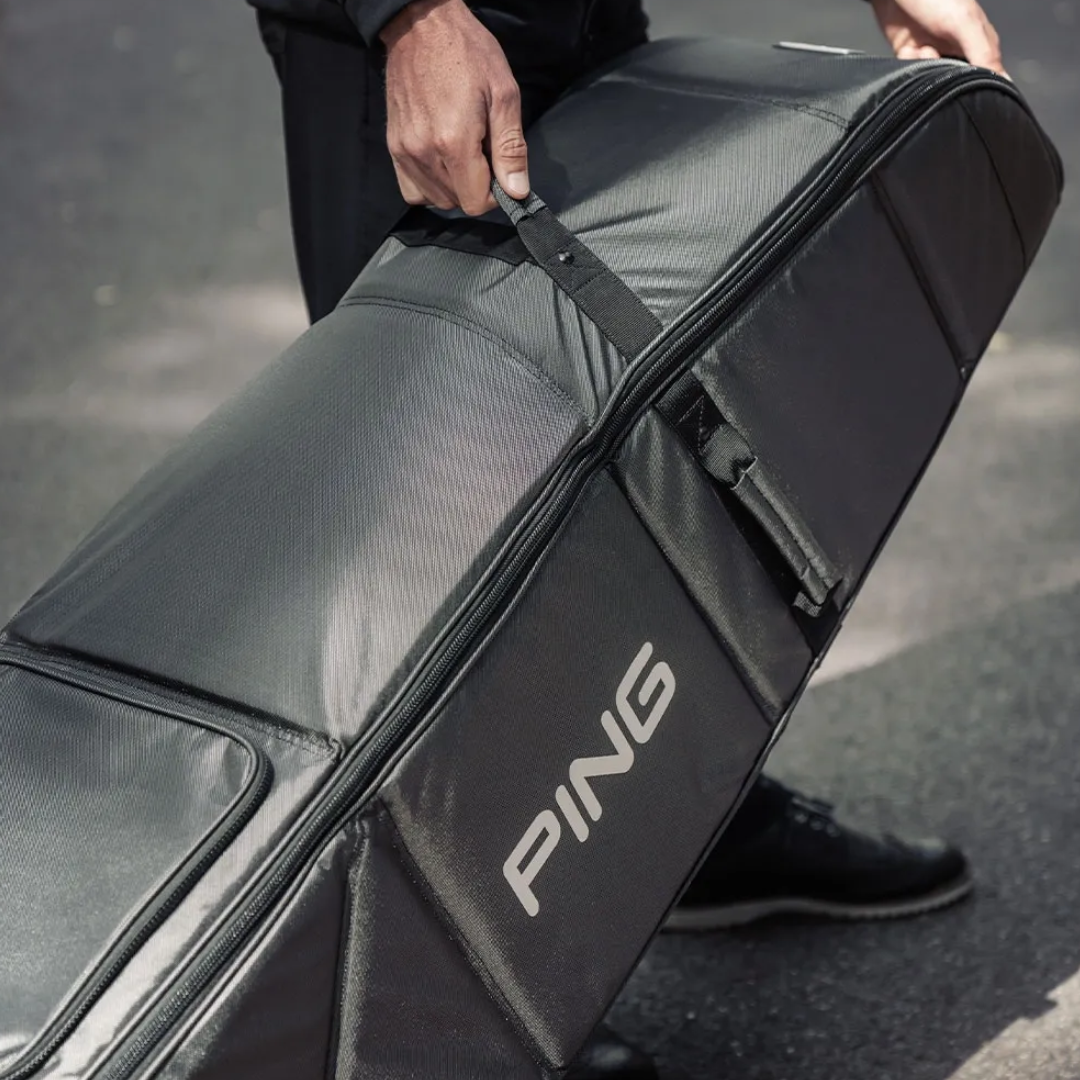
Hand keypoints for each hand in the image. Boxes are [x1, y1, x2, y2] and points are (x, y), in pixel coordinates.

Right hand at [380, 0, 528, 214]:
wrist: (421, 26)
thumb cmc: (466, 52)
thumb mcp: (504, 94)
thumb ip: (511, 148)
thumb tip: (517, 190)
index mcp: (453, 141)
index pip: (476, 202)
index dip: (494, 193)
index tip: (499, 170)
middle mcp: (424, 152)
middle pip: (456, 203)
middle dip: (475, 186)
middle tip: (481, 151)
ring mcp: (405, 151)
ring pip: (435, 199)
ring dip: (454, 186)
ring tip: (461, 150)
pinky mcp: (394, 147)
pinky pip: (412, 189)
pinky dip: (430, 185)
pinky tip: (441, 161)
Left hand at [870, 0, 1006, 75]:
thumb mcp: (965, 21)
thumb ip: (983, 51)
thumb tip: (1003, 80)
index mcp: (979, 42)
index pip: (987, 76)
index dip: (979, 88)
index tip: (965, 91)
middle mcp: (957, 50)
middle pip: (955, 84)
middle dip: (943, 79)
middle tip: (936, 57)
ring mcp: (934, 52)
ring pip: (930, 81)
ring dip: (922, 69)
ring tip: (921, 48)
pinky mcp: (911, 55)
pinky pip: (909, 73)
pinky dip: (906, 64)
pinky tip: (907, 49)